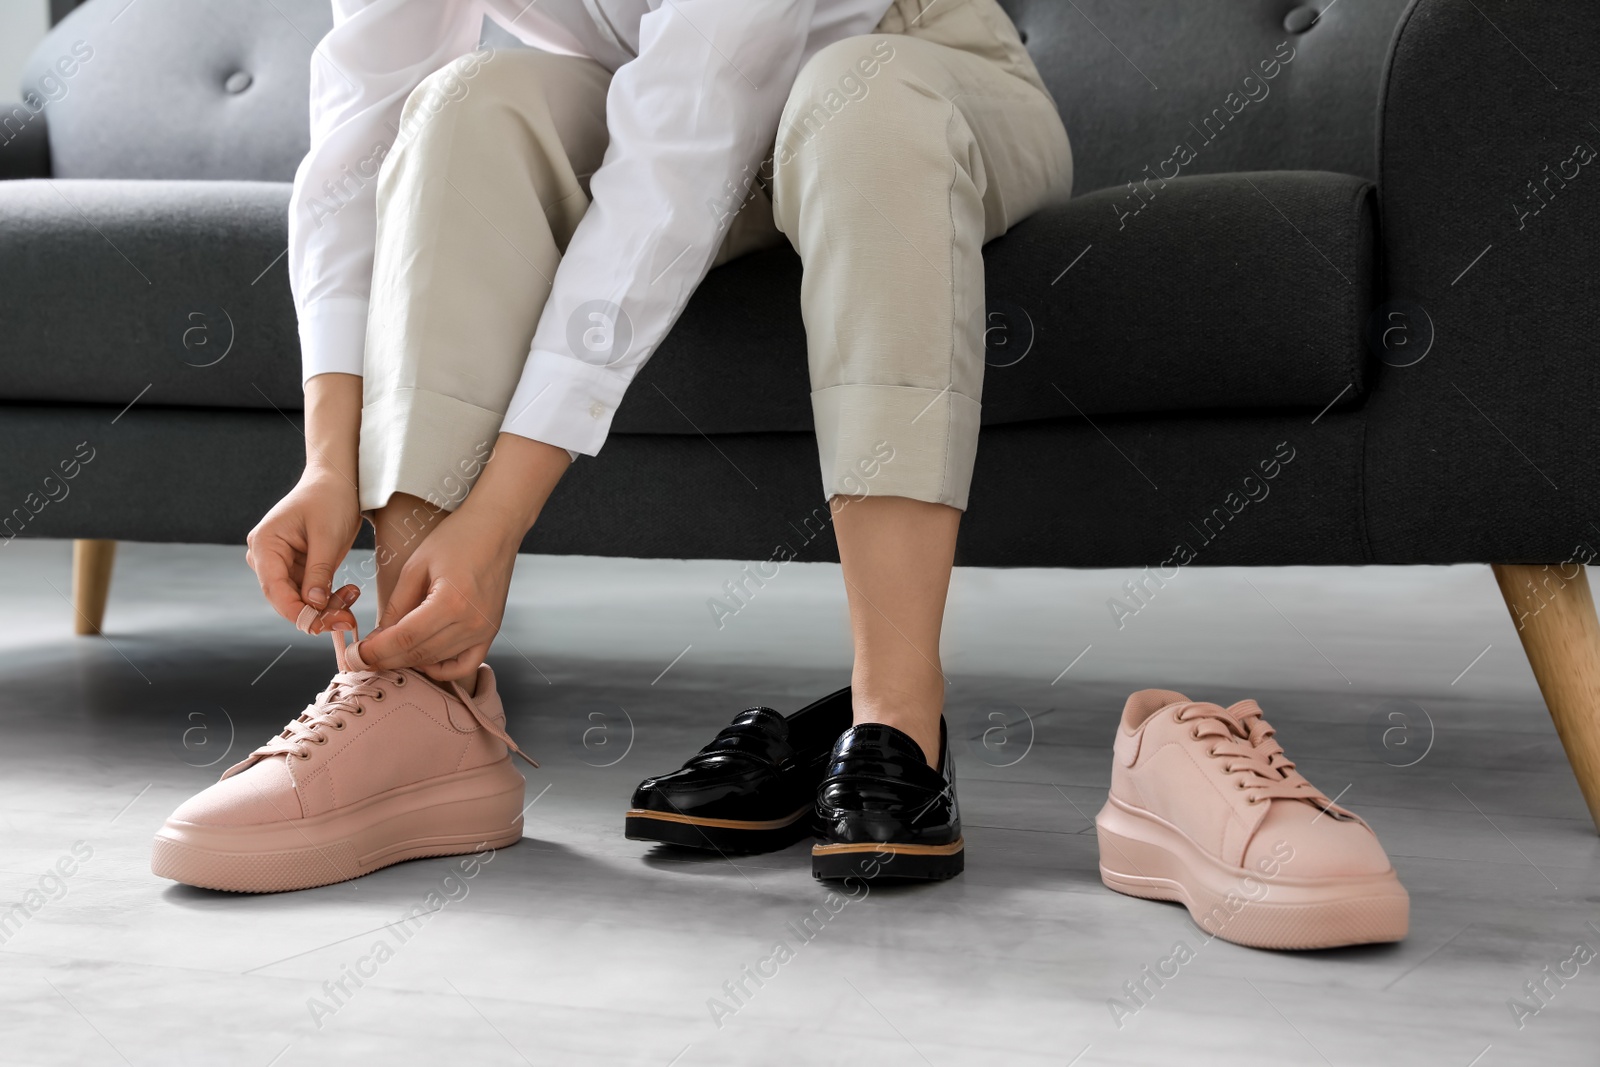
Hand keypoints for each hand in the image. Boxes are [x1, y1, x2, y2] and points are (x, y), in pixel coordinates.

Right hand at [246, 467, 362, 633]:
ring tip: (353, 596)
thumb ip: (319, 572)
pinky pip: (310, 592)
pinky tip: (349, 593)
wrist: (338, 481)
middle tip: (348, 620)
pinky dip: (329, 598)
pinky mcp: (298, 567)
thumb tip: (313, 606)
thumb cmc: (329, 498)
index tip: (321, 626)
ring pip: (299, 600)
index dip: (296, 612)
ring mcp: (281, 563)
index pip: (274, 589)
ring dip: (326, 606)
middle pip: (285, 598)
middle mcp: (266, 556)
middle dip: (316, 613)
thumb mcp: (327, 536)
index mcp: (264, 545)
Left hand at [356, 499, 523, 681]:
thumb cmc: (455, 539)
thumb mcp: (415, 566)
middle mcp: (471, 622)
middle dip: (386, 661)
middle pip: (420, 655)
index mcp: (451, 602)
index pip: (404, 639)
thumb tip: (377, 640)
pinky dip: (442, 669)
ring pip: (438, 661)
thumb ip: (396, 605)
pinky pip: (465, 665)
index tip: (354, 656)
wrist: (495, 529)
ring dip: (408, 663)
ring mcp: (484, 630)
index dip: (376, 651)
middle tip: (360, 660)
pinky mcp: (491, 632)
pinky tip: (422, 660)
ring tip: (385, 655)